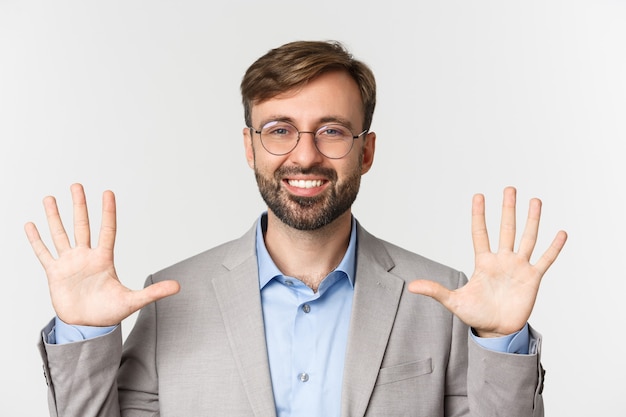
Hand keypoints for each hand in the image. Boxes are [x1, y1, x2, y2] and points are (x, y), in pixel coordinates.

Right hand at [25, 183, 179, 326]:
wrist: (88, 327)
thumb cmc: (109, 313)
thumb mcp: (133, 301)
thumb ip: (153, 292)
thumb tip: (178, 286)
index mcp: (104, 259)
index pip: (107, 230)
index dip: (108, 211)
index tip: (108, 192)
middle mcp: (86, 257)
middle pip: (82, 225)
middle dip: (79, 205)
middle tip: (77, 185)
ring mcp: (69, 263)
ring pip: (60, 234)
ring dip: (54, 217)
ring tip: (50, 198)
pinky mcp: (55, 273)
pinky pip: (44, 253)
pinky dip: (36, 240)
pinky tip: (31, 225)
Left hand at [408, 186, 566, 336]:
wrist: (496, 331)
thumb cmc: (475, 315)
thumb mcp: (454, 301)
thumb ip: (435, 291)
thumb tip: (412, 286)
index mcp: (483, 262)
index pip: (480, 233)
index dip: (479, 215)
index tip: (478, 195)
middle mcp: (502, 260)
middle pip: (506, 229)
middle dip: (508, 209)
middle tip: (510, 188)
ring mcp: (518, 267)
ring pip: (526, 239)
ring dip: (532, 220)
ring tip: (535, 201)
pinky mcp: (532, 279)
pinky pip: (545, 260)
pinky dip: (553, 248)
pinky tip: (561, 233)